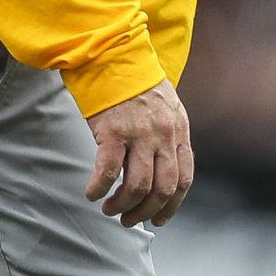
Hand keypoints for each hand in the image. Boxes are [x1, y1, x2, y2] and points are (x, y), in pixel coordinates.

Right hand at [82, 78, 193, 227]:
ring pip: (137, 187)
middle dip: (145, 211)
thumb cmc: (136, 83)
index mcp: (178, 131)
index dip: (171, 206)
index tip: (158, 218)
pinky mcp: (113, 132)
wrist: (113, 56)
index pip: (183, 180)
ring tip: (109, 208)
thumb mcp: (166, 108)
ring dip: (122, 205)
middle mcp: (163, 135)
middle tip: (129, 219)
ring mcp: (139, 134)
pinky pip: (108, 172)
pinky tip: (92, 193)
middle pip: (162, 189)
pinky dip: (99, 189)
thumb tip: (161, 172)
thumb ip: (168, 137)